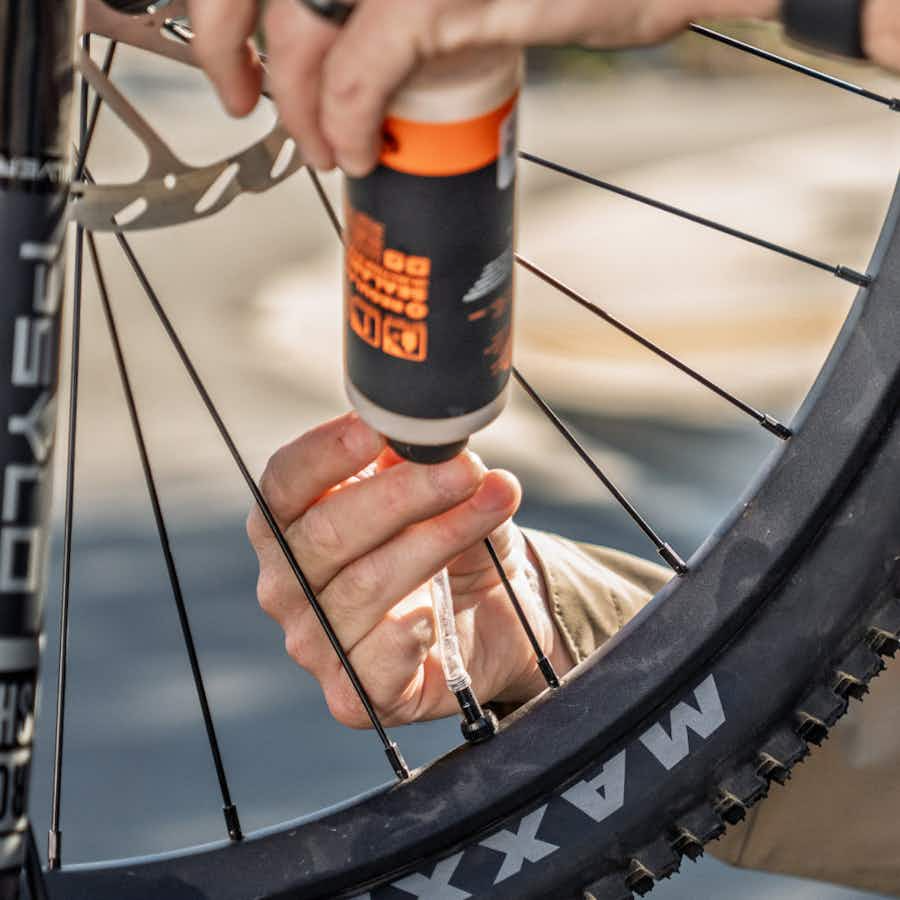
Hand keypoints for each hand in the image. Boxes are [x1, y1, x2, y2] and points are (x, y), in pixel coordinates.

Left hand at [188, 0, 778, 175]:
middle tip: (241, 96)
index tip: (236, 45)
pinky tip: (354, 151)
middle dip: (228, 44)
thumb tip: (352, 31)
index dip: (230, 5)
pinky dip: (345, 121)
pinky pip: (358, 71)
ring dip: (297, 104)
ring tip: (318, 147)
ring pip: (301, 29)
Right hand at [246, 412, 572, 727]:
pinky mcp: (352, 695)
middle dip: (402, 495)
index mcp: (290, 525)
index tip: (381, 428)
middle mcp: (289, 585)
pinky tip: (435, 612)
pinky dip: (405, 634)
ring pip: (362, 586)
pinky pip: (369, 665)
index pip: (285, 482)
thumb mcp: (438, 493)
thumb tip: (432, 440)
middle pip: (325, 533)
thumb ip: (421, 466)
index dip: (328, 451)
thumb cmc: (450, 546)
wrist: (489, 616)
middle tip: (463, 468)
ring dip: (435, 541)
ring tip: (490, 506)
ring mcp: (315, 643)